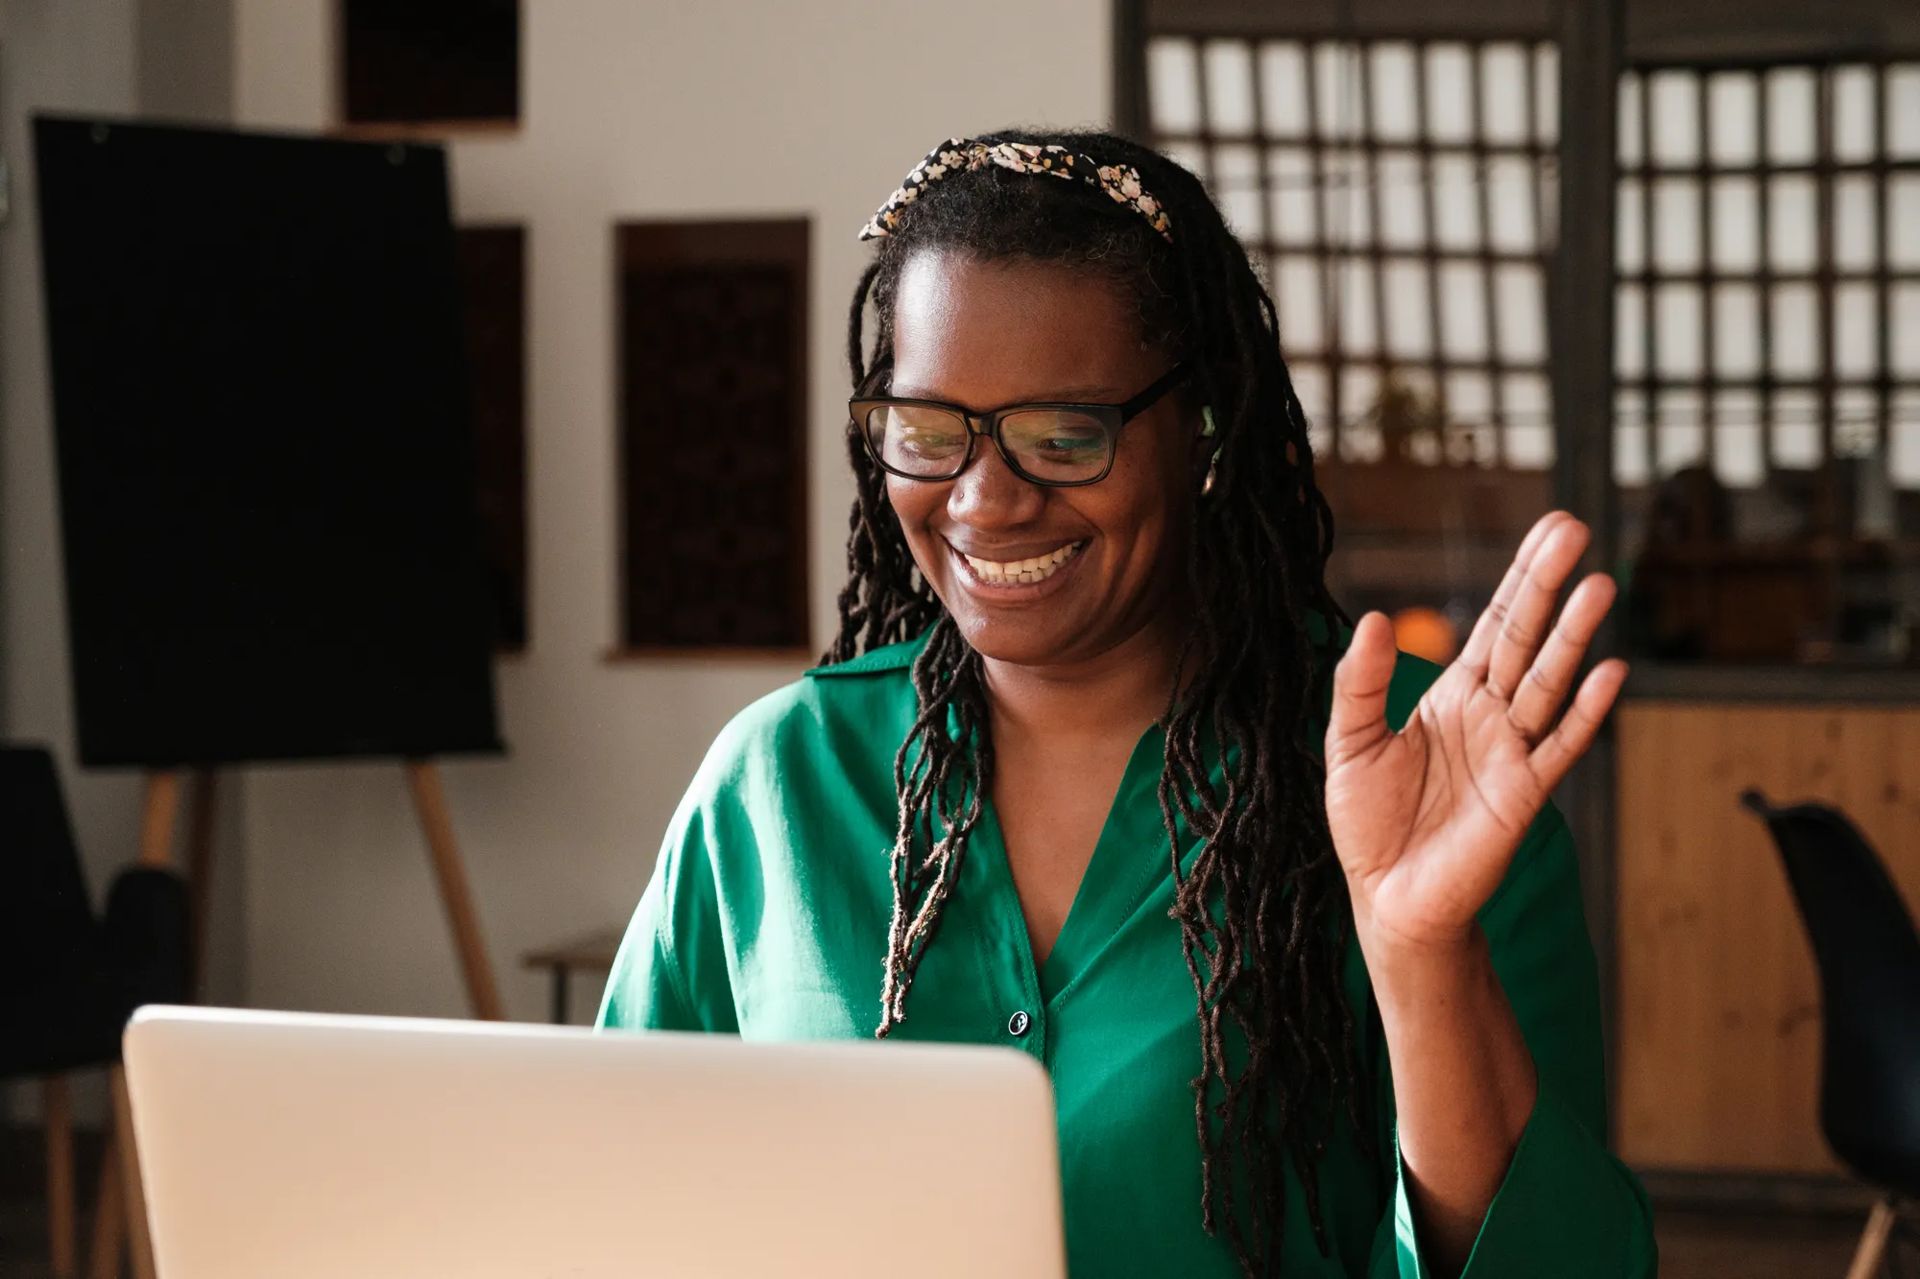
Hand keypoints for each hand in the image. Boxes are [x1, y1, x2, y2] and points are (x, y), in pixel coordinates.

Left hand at [1323, 511, 1626, 952]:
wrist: (1388, 898)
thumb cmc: (1369, 825)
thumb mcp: (1349, 742)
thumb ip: (1360, 683)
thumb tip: (1375, 620)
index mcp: (1452, 697)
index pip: (1495, 624)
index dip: (1522, 577)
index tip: (1552, 528)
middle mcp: (1490, 715)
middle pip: (1527, 637)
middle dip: (1550, 585)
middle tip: (1577, 529)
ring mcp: (1512, 752)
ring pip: (1548, 681)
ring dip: (1574, 636)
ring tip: (1600, 586)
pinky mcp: (1523, 793)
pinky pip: (1560, 745)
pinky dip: (1586, 711)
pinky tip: (1611, 673)